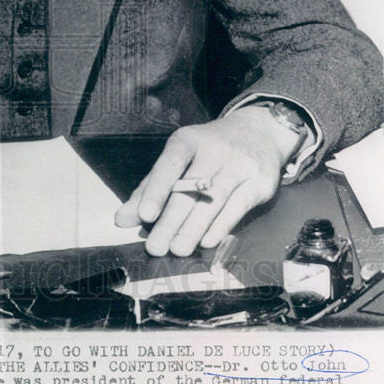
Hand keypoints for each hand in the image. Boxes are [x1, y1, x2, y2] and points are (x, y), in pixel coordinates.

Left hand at [115, 106, 301, 256]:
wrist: (259, 132)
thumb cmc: (208, 150)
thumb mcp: (179, 157)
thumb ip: (150, 188)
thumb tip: (123, 219)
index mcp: (188, 140)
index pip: (170, 163)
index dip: (157, 189)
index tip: (145, 215)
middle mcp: (216, 150)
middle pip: (191, 190)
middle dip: (171, 221)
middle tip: (155, 247)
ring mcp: (241, 166)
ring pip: (213, 203)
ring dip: (193, 230)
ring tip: (176, 250)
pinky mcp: (260, 184)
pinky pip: (237, 210)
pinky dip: (219, 229)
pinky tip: (204, 242)